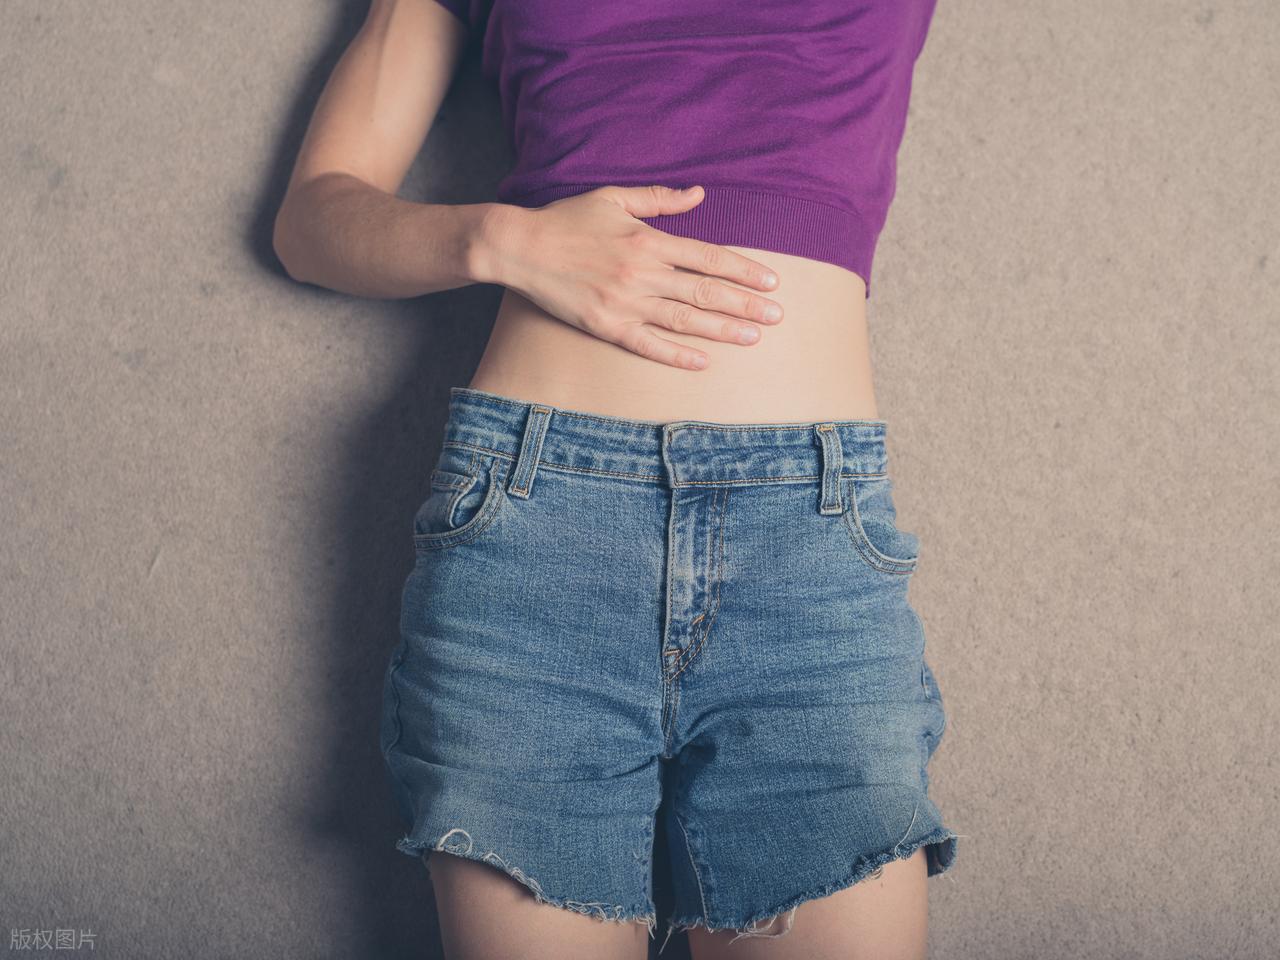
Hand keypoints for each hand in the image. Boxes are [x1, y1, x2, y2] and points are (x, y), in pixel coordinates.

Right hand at [492, 185, 783, 370]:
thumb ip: (659, 200)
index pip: (709, 257)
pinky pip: (648, 344)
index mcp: (648, 240)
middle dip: (746, 303)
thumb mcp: (613, 198)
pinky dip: (677, 355)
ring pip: (684, 319)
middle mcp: (642, 273)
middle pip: (705, 291)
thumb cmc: (566, 220)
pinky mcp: (606, 326)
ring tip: (754, 336)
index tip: (771, 281)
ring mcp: (625, 302)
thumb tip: (699, 194)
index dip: (744, 270)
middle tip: (778, 315)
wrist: (520, 248)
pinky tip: (703, 361)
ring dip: (723, 329)